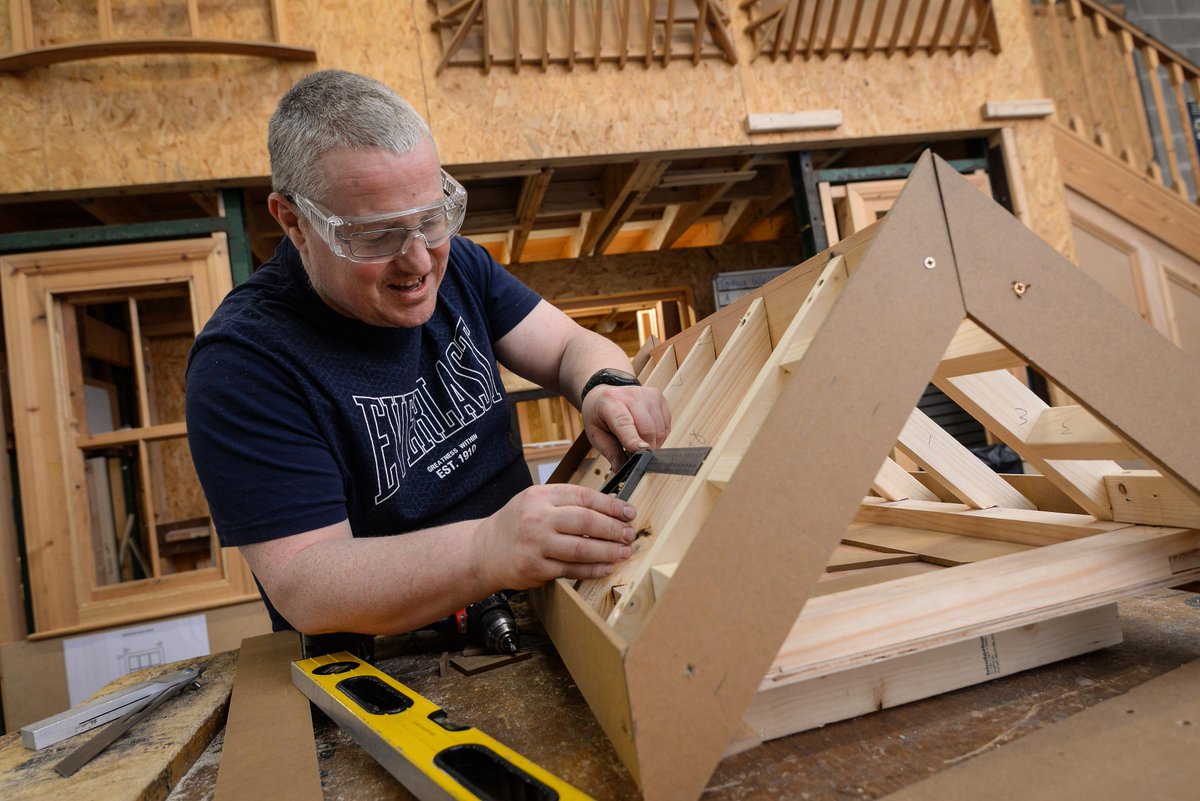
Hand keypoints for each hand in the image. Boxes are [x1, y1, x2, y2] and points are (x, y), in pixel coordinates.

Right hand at [471, 484, 637, 588]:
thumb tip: (608, 509)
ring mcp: (536, 544)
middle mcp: (537, 518)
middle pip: (585, 522)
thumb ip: (565, 502)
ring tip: (624, 551)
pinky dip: (592, 569)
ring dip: (607, 551)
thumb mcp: (534, 501)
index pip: (582, 497)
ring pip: (581, 549)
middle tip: (629, 533)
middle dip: (612, 529)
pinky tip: (606, 567)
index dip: (610, 505)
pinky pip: (571, 569)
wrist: (484, 550)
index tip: (628, 512)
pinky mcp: (536, 568)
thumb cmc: (516, 524)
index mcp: (540, 496)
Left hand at [581, 384, 670, 466]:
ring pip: (659, 430)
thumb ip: (610, 451)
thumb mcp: (596, 434)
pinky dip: (659, 435)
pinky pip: (665, 426)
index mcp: (610, 402)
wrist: (605, 393)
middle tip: (635, 454)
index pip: (624, 422)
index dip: (634, 439)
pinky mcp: (659, 397)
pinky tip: (646, 433)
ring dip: (652, 443)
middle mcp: (631, 395)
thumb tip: (622, 469)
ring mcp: (648, 395)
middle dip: (645, 448)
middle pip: (647, 428)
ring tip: (638, 441)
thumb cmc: (600, 414)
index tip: (641, 452)